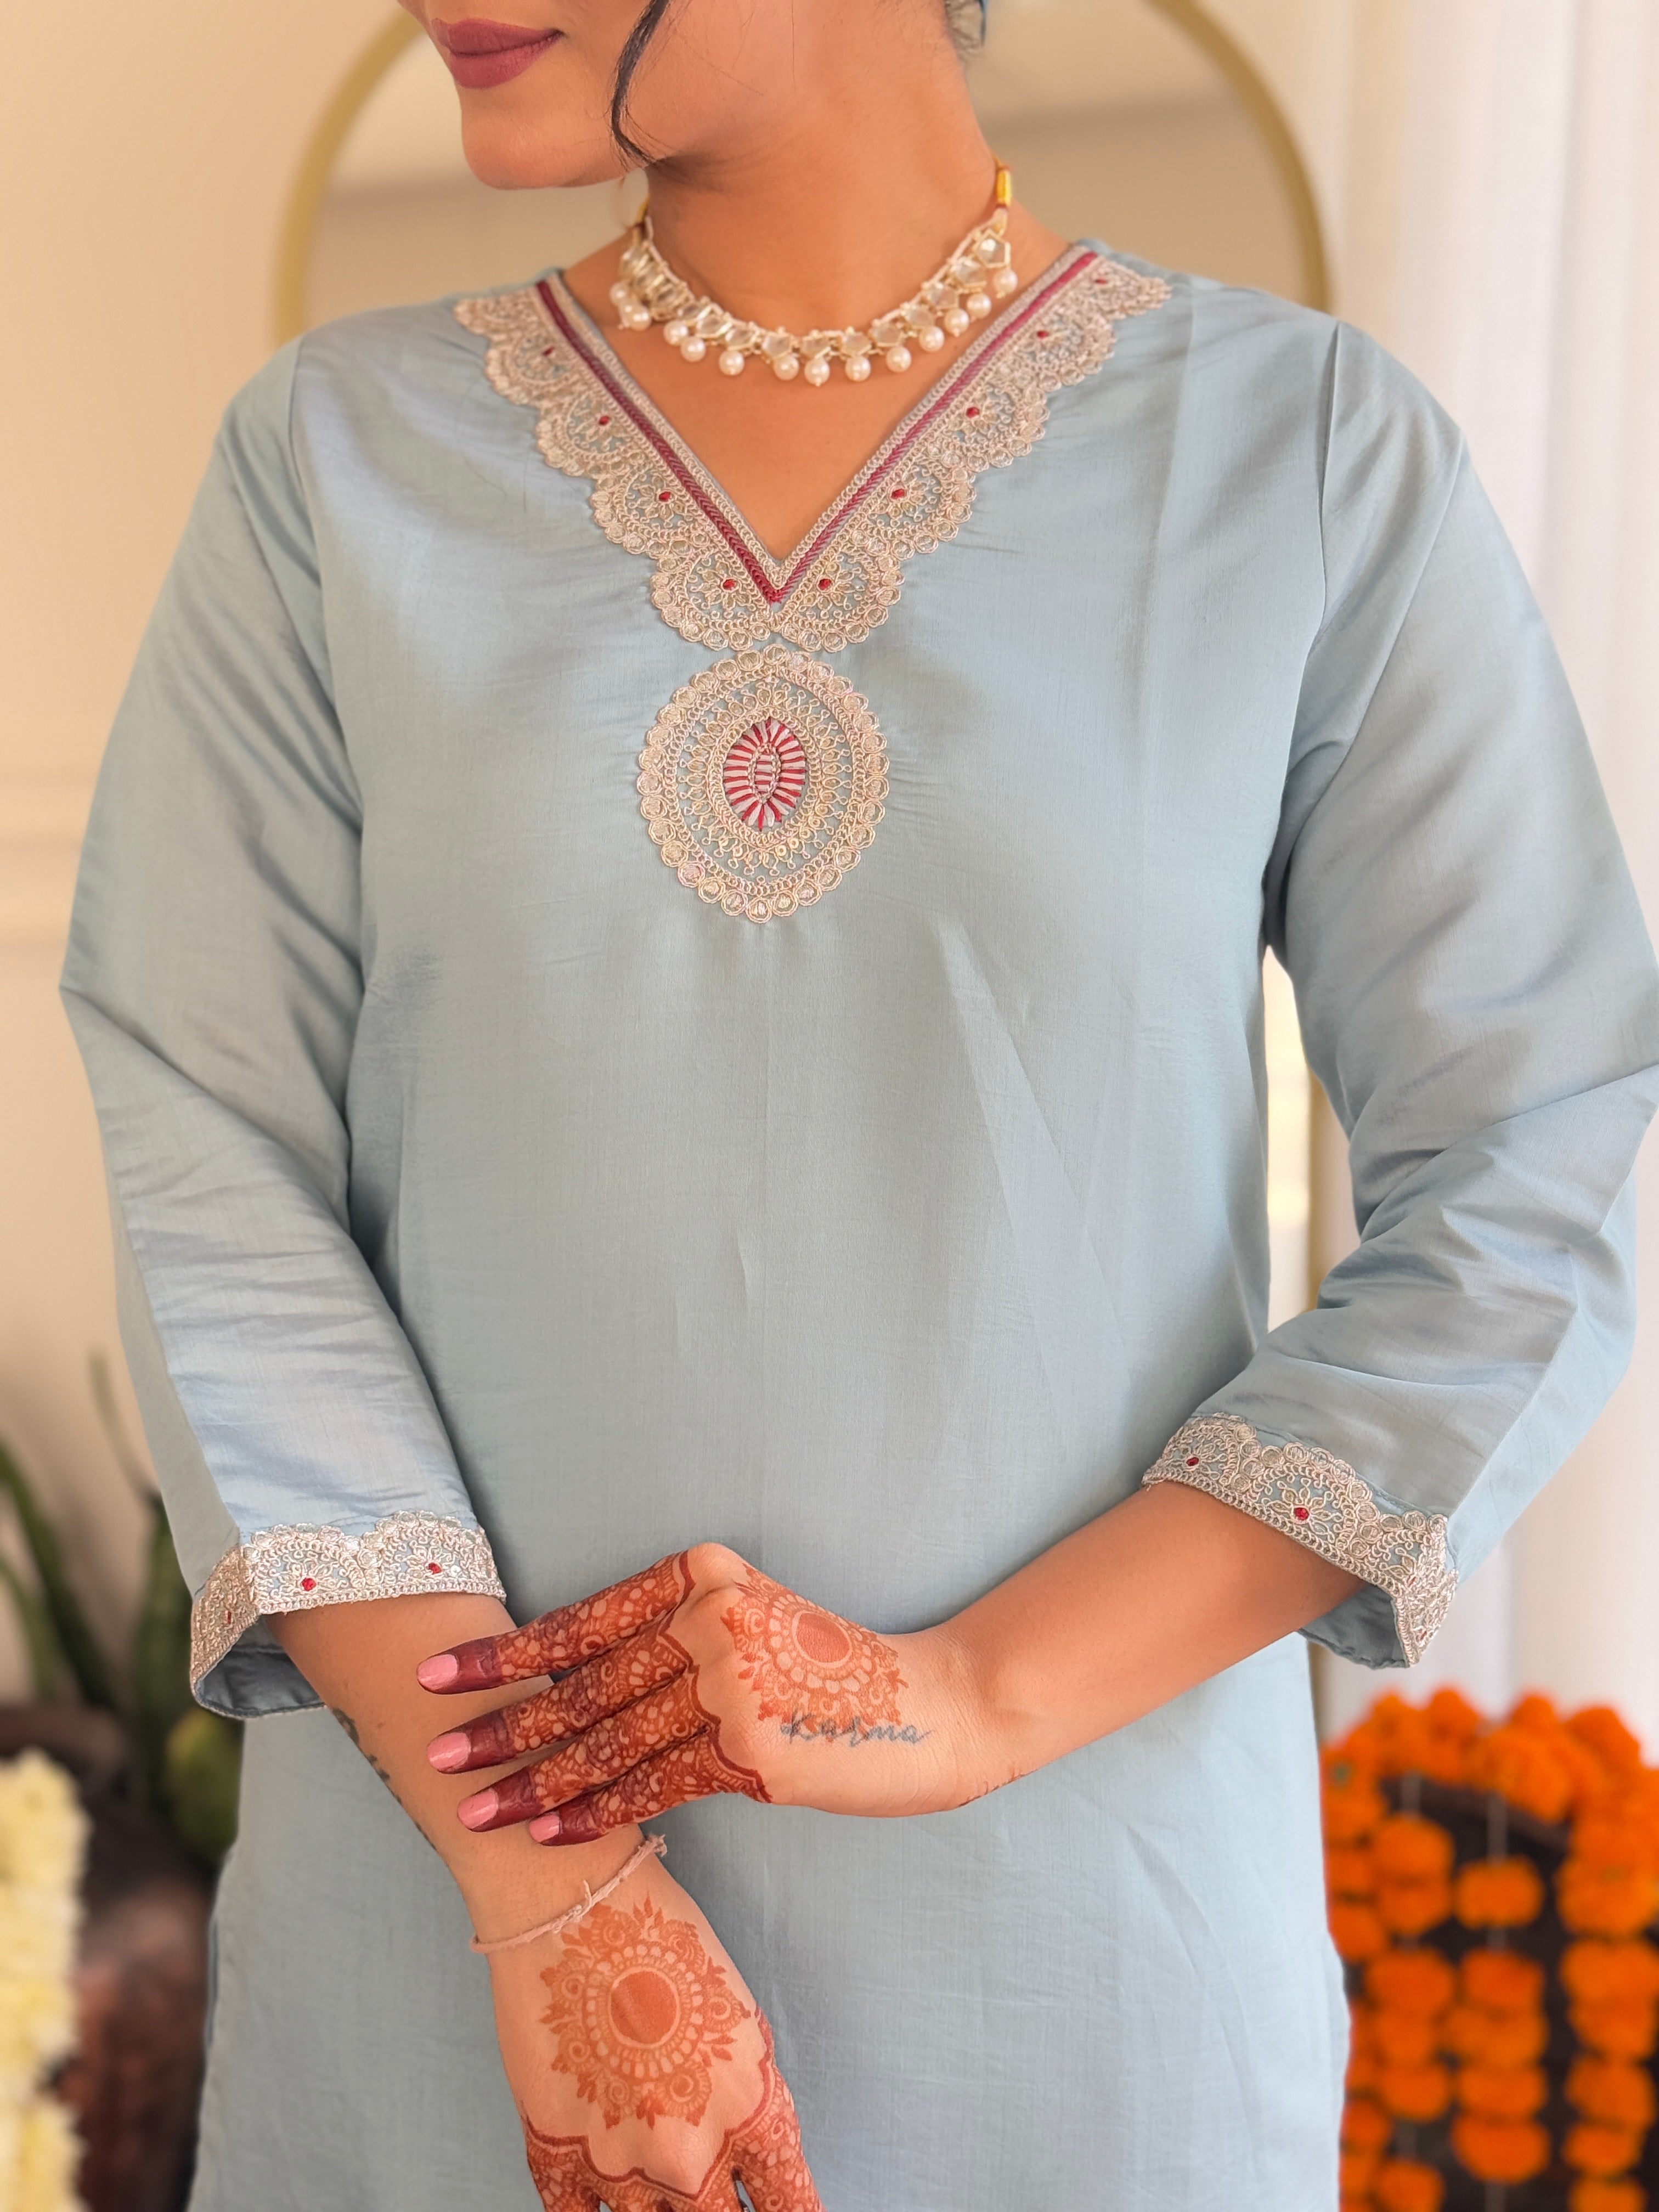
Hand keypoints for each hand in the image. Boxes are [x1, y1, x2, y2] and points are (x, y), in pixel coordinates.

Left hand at [418, 1545, 984, 1840]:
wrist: (932, 1703)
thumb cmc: (830, 1670)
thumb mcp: (749, 1620)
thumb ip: (671, 1637)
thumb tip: (571, 1685)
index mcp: (700, 1573)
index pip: (583, 1620)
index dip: (505, 1655)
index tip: (439, 1677)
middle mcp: (708, 1616)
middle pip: (583, 1683)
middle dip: (501, 1724)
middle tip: (435, 1755)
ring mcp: (729, 1679)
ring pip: (607, 1740)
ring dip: (534, 1782)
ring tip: (475, 1809)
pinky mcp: (749, 1746)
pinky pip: (652, 1785)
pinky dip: (596, 1811)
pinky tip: (548, 1832)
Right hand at [486, 1854, 820, 2210]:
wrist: (572, 1904)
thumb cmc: (659, 1937)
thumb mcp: (738, 2015)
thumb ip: (746, 2095)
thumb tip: (754, 2147)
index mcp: (748, 2112)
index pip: (791, 2206)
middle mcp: (688, 2153)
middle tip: (713, 2188)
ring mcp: (617, 2162)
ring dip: (658, 2204)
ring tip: (655, 2156)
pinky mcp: (554, 2153)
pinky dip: (595, 2208)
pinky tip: (607, 2185)